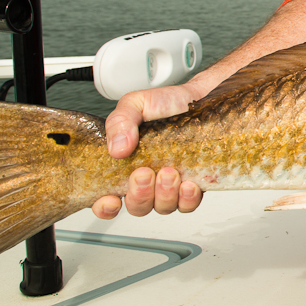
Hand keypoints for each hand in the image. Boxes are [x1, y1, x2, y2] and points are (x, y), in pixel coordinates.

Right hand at [91, 84, 202, 218]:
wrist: (200, 97)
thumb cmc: (165, 104)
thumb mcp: (135, 104)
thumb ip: (119, 122)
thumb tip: (116, 149)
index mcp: (125, 165)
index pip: (107, 199)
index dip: (105, 207)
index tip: (111, 200)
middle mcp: (146, 181)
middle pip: (137, 206)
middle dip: (139, 195)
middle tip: (145, 172)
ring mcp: (170, 185)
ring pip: (163, 207)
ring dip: (164, 195)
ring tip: (169, 172)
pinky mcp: (193, 185)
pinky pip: (188, 204)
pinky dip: (187, 199)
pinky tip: (188, 184)